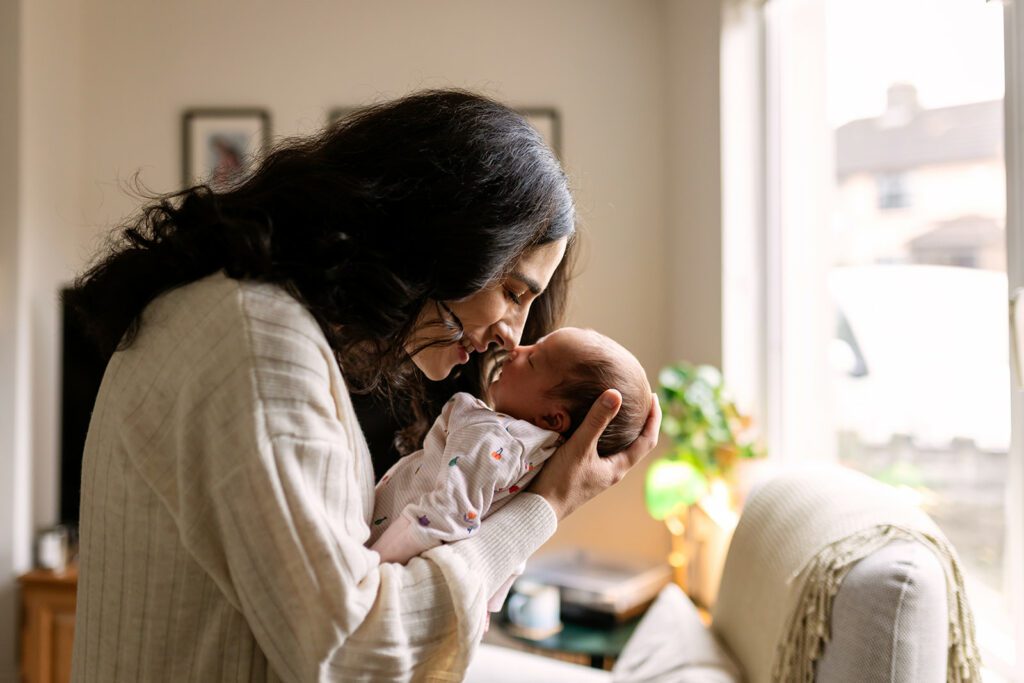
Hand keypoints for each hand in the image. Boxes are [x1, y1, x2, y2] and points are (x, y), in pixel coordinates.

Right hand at [527, 389, 661, 520]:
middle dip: (642, 422)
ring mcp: (600, 473)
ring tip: (621, 410)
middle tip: (642, 400)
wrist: (540, 508)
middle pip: (637, 444)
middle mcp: (613, 471)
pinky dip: (608, 435)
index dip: (654, 419)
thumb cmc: (562, 480)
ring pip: (621, 448)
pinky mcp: (586, 473)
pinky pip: (605, 451)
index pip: (647, 441)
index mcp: (619, 467)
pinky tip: (595, 427)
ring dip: (626, 429)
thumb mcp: (579, 447)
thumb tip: (616, 394)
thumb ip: (596, 421)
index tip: (654, 397)